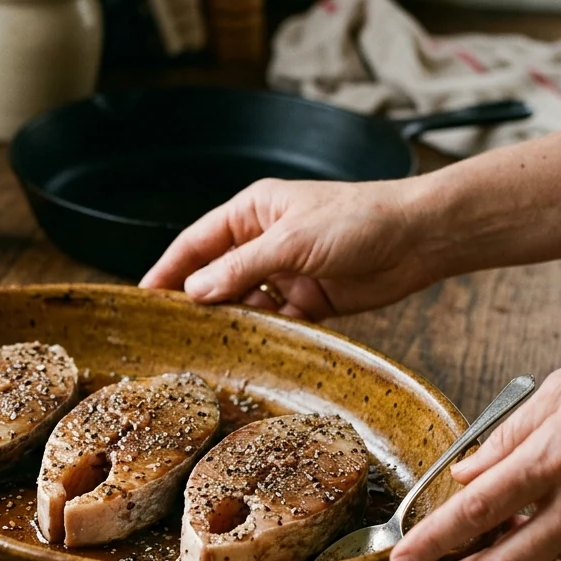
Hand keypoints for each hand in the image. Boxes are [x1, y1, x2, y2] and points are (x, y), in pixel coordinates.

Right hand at [139, 178, 442, 319]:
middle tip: (169, 332)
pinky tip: (256, 347)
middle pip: (216, 275)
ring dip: (232, 321)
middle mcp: (264, 242)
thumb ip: (241, 268)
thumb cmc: (359, 219)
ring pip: (244, 303)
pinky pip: (275, 321)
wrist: (417, 239)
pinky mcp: (308, 299)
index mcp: (252, 213)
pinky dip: (266, 334)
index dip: (168, 269)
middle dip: (196, 301)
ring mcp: (285, 272)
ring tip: (211, 345)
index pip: (196, 243)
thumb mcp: (291, 241)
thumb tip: (195, 291)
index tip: (143, 296)